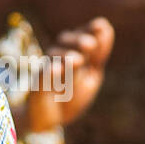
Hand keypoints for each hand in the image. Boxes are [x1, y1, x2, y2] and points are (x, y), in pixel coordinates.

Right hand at [26, 17, 113, 132]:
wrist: (52, 118)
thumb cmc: (72, 95)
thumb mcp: (91, 74)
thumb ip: (98, 54)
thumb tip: (106, 27)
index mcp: (74, 51)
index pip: (80, 35)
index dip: (89, 30)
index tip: (100, 26)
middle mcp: (58, 56)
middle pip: (65, 40)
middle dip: (77, 41)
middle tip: (90, 44)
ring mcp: (48, 69)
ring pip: (54, 56)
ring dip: (65, 56)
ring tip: (77, 60)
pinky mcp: (38, 84)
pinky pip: (42, 75)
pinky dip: (49, 72)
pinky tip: (55, 70)